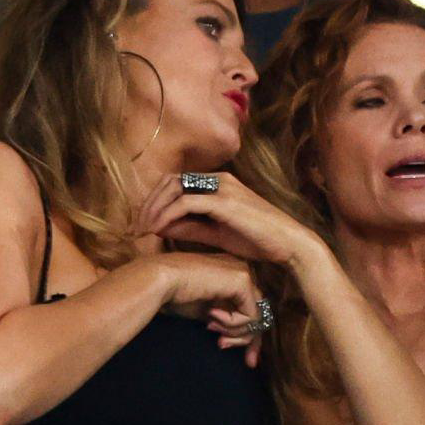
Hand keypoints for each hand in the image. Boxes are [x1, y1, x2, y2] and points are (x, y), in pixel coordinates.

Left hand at [136, 171, 321, 271]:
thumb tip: (158, 227)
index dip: (154, 201)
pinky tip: (157, 231)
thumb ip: (188, 228)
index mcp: (217, 183)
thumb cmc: (255, 241)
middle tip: (135, 227)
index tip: (141, 223)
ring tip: (142, 230)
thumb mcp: (215, 233)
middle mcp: (218, 179)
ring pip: (173, 188)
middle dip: (148, 204)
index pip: (175, 183)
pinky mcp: (224, 200)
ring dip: (153, 209)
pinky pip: (184, 203)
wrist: (289, 245)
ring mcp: (222, 187)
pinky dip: (166, 215)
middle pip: (169, 182)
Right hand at [153, 251, 268, 365]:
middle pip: (259, 312)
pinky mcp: (241, 280)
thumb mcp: (206, 311)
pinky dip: (234, 325)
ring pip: (257, 316)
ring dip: (236, 333)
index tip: (247, 359)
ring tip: (212, 330)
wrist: (158, 281)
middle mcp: (241, 269)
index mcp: (231, 273)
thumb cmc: (173, 295)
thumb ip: (225, 319)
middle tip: (240, 357)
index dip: (248, 333)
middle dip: (250, 340)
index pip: (251, 307)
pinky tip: (211, 317)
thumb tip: (242, 337)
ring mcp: (243, 273)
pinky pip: (251, 315)